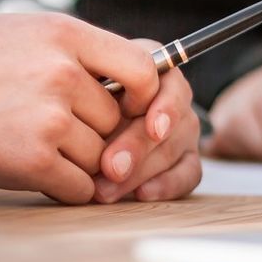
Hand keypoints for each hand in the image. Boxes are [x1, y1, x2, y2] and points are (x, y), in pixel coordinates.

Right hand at [0, 13, 159, 203]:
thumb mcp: (25, 33)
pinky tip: (33, 171)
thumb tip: (137, 81)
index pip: (144, 70)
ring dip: (77, 163)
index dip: (143, 98)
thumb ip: (79, 51)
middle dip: (96, 134)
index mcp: (65, 36)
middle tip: (54, 131)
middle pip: (118, 122)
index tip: (128, 110)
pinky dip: (65, 188)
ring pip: (100, 158)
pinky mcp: (33, 161)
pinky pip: (79, 187)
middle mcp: (62, 74)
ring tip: (35, 147)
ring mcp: (49, 119)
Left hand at [90, 42, 202, 203]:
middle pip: (168, 121)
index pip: (169, 84)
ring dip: (140, 172)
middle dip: (137, 146)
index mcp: (150, 68)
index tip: (141, 121)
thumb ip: (85, 89)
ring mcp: (180, 128)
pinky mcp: (184, 158)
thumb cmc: (73, 96)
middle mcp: (171, 96)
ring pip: (172, 150)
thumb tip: (82, 110)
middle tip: (110, 166)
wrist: (76, 120)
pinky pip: (188, 173)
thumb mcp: (75, 84)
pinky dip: (167, 185)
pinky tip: (142, 193)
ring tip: (105, 189)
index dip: (160, 104)